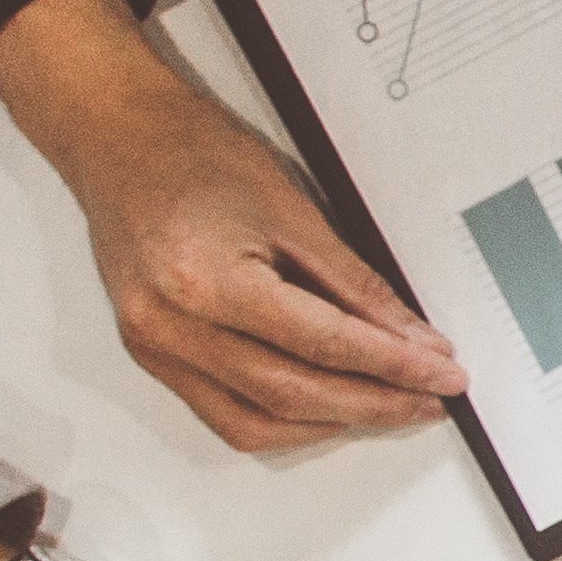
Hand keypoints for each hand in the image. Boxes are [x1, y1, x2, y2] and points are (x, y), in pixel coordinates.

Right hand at [0, 0, 467, 450]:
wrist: (119, 137)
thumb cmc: (196, 155)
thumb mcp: (293, 210)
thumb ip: (355, 285)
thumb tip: (411, 339)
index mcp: (208, 283)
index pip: (324, 345)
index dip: (394, 366)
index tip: (442, 375)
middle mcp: (171, 327)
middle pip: (292, 394)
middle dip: (373, 404)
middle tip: (428, 398)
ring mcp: (154, 348)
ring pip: (256, 422)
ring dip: (331, 423)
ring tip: (388, 405)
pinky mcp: (151, 355)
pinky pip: (222, 414)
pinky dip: (282, 420)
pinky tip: (326, 406)